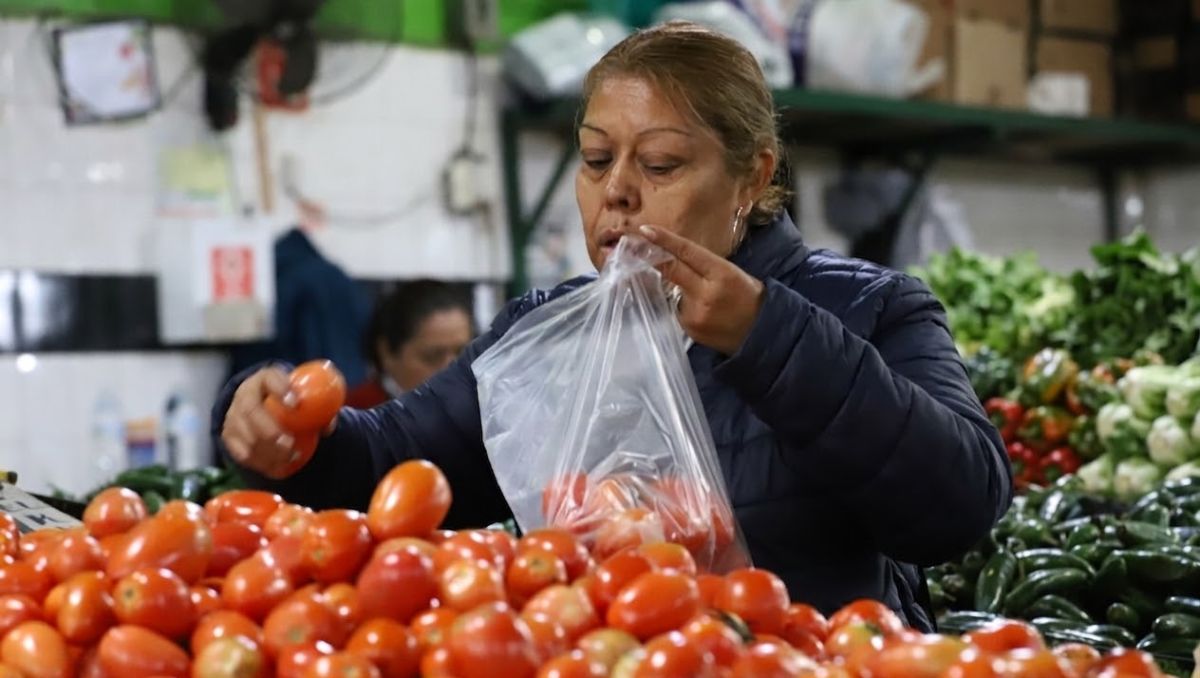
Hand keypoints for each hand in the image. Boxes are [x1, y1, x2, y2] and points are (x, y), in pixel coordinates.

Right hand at [220, 366, 336, 478]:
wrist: (260, 404)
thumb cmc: (288, 401)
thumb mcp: (301, 397)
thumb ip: (318, 407)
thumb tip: (328, 428)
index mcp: (265, 379)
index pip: (270, 378)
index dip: (281, 388)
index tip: (296, 403)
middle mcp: (245, 394)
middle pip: (250, 410)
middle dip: (269, 429)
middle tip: (288, 443)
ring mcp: (234, 415)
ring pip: (244, 434)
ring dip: (267, 450)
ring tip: (289, 458)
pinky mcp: (229, 436)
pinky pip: (241, 452)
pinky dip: (260, 462)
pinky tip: (277, 467)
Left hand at [639, 225, 764, 355]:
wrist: (762, 332)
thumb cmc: (748, 296)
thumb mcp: (732, 272)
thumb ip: (703, 266)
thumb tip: (674, 255)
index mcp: (721, 273)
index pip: (687, 252)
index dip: (665, 240)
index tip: (645, 230)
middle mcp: (706, 293)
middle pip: (671, 270)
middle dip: (652, 258)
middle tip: (633, 248)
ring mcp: (695, 314)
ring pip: (674, 292)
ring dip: (679, 289)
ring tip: (707, 299)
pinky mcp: (689, 329)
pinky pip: (678, 310)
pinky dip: (684, 307)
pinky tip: (704, 313)